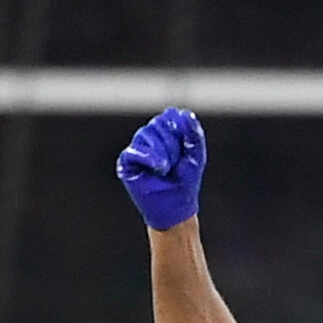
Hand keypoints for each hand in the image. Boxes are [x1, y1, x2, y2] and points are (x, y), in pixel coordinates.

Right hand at [118, 107, 206, 231]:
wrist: (175, 208)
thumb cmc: (185, 183)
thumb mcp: (195, 156)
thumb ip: (194, 135)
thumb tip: (186, 114)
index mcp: (166, 132)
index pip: (170, 117)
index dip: (179, 132)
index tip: (185, 151)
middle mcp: (150, 136)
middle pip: (157, 124)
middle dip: (171, 145)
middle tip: (175, 164)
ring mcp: (137, 148)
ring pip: (145, 134)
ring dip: (161, 152)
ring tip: (166, 169)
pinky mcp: (126, 162)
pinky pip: (133, 151)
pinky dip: (148, 158)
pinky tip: (158, 168)